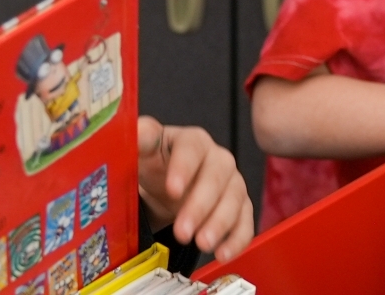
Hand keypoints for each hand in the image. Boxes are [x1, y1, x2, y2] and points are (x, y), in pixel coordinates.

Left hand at [136, 116, 254, 259]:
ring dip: (219, 224)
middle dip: (200, 206)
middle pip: (216, 177)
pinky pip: (245, 222)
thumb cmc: (154, 166)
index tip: (172, 190)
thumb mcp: (141, 153)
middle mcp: (217, 159)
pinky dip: (237, 239)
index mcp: (192, 141)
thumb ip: (140, 140)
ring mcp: (232, 183)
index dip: (183, 168)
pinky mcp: (240, 207)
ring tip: (202, 244)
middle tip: (183, 230)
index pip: (192, 148)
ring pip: (234, 200)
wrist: (163, 187)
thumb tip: (139, 132)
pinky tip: (223, 253)